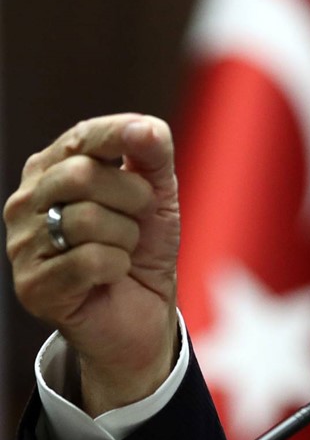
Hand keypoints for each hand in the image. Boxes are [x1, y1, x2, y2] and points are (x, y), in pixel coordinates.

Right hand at [5, 114, 180, 415]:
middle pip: (82, 175)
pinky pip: (89, 260)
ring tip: (122, 250)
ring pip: (87, 219)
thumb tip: (146, 127)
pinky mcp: (32, 285)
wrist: (142, 312)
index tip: (149, 138)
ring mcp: (23, 244)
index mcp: (53, 169)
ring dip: (126, 237)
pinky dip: (117, 266)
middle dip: (132, 197)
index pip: (81, 136)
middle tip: (138, 219)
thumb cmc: (143, 246)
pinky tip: (111, 274)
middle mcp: (27, 202)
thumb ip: (152, 155)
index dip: (119, 134)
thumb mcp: (157, 194)